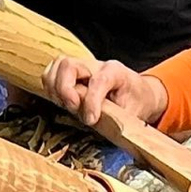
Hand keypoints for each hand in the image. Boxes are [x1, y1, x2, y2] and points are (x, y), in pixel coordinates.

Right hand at [43, 56, 167, 127]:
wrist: (139, 93)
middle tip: (74, 109)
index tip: (91, 120)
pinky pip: (52, 74)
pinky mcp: (72, 74)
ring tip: (68, 107)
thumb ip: (117, 118)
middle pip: (68, 65)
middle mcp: (96, 65)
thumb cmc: (137, 101)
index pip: (98, 80)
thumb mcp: (134, 112)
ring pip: (56, 67)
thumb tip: (100, 126)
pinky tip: (62, 103)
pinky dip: (51, 89)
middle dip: (65, 90)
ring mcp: (82, 67)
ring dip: (55, 89)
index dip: (91, 101)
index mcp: (115, 72)